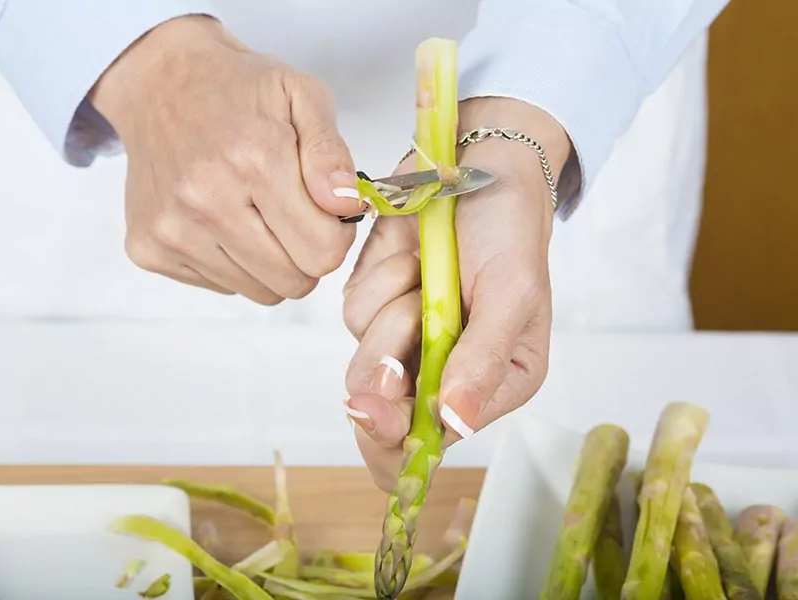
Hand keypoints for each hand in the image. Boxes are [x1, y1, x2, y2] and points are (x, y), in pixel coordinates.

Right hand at [89, 16, 360, 303]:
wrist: (159, 84)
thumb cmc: (239, 91)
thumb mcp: (303, 96)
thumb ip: (331, 154)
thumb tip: (346, 206)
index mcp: (254, 161)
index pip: (324, 252)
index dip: (336, 235)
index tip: (324, 210)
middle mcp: (207, 202)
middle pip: (295, 283)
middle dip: (306, 254)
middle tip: (293, 214)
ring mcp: (173, 231)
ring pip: (261, 293)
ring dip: (271, 262)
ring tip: (256, 213)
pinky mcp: (151, 249)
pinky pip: (223, 286)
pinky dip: (234, 262)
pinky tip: (223, 218)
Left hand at [342, 98, 571, 490]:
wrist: (475, 163)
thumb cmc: (509, 229)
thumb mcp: (513, 294)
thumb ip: (483, 361)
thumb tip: (455, 424)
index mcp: (488, 386)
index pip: (430, 446)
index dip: (397, 443)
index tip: (380, 408)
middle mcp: (442, 373)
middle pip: (383, 419)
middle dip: (386, 375)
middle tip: (410, 318)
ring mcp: (405, 341)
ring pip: (363, 366)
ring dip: (391, 316)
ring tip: (427, 271)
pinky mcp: (375, 303)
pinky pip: (353, 313)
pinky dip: (378, 282)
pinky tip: (409, 255)